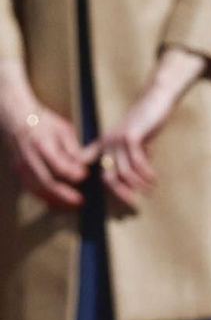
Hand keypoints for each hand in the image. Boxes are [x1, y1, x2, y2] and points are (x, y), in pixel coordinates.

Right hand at [0, 64, 87, 208]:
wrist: (16, 115)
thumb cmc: (43, 121)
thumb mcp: (63, 129)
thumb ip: (74, 149)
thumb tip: (84, 166)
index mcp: (42, 143)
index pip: (59, 166)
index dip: (73, 174)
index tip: (85, 176)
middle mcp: (29, 156)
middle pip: (47, 182)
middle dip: (65, 194)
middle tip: (80, 201)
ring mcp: (21, 164)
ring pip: (37, 188)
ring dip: (55, 199)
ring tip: (71, 204)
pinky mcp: (18, 170)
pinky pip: (31, 188)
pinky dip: (44, 197)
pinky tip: (57, 201)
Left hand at [90, 46, 203, 208]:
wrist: (156, 100)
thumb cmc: (146, 121)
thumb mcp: (133, 141)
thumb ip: (129, 157)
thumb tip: (134, 179)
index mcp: (104, 143)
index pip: (89, 163)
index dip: (86, 179)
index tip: (90, 193)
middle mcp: (107, 142)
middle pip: (108, 176)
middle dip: (121, 192)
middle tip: (134, 203)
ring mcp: (117, 139)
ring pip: (123, 172)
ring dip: (139, 184)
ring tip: (150, 190)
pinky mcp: (130, 137)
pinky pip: (137, 163)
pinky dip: (146, 174)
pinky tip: (154, 178)